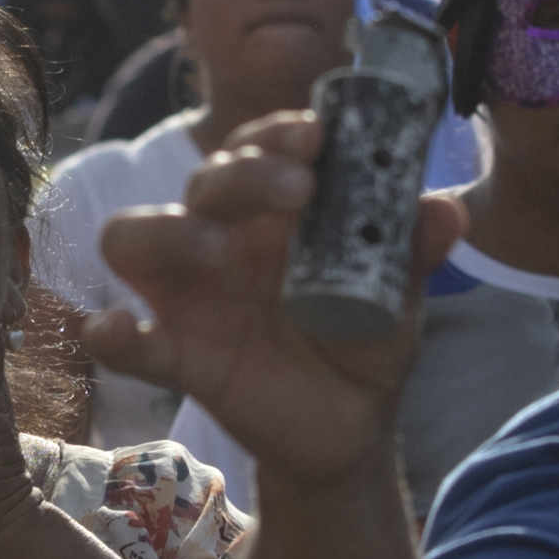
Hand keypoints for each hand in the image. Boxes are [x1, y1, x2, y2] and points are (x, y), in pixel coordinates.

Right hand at [87, 113, 460, 492]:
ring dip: (169, 233)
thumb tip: (448, 211)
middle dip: (245, 174)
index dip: (277, 132)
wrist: (354, 426)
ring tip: (218, 254)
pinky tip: (114, 328)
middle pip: (203, 182)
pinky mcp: (178, 354)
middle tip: (298, 191)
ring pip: (134, 237)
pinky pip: (128, 341)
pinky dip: (110, 332)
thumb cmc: (366, 338)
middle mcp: (223, 238)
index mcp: (275, 212)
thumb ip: (414, 251)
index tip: (317, 135)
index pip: (257, 148)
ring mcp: (192, 295)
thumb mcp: (401, 294)